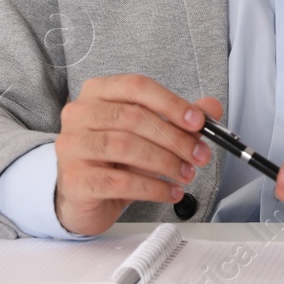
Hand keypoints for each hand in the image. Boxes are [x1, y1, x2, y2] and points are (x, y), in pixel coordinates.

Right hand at [53, 74, 222, 235]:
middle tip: (199, 154)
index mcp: (97, 93)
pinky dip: (153, 187)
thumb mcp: (147, 135)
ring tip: (186, 174)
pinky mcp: (74, 180)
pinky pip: (120, 181)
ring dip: (165, 162)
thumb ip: (177, 119)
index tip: (198, 121)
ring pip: (125, 147)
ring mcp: (72, 146)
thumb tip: (211, 108)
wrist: (82, 198)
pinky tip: (169, 192)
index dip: (171, 103)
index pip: (136, 86)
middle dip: (174, 138)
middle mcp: (79, 114)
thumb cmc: (112, 160)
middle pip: (133, 118)